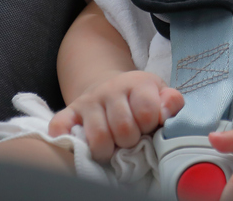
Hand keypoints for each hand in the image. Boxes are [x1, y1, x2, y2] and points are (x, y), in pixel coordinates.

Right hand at [47, 70, 183, 161]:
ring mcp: (88, 100)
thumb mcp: (160, 93)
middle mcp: (110, 88)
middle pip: (123, 128)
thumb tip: (165, 114)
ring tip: (112, 147)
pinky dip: (68, 139)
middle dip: (130, 141)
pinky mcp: (69, 111)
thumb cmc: (139, 98)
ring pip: (99, 137)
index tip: (148, 127)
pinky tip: (81, 143)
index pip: (146, 112)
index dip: (150, 126)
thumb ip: (171, 102)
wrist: (110, 87)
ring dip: (107, 150)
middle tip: (130, 139)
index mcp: (137, 83)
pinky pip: (61, 127)